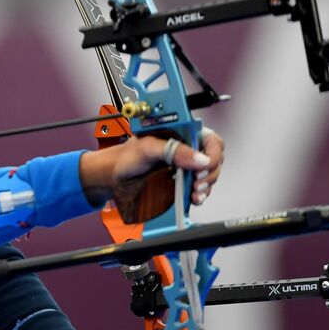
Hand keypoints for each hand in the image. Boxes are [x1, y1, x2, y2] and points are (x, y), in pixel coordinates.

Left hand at [80, 130, 224, 207]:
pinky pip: (200, 186)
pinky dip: (201, 193)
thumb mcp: (147, 148)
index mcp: (181, 132)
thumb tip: (200, 159)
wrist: (115, 176)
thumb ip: (173, 150)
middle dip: (210, 172)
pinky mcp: (183, 179)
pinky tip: (194, 197)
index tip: (204, 166)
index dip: (212, 153)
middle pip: (213, 158)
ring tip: (195, 192)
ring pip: (209, 174)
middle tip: (197, 182)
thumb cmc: (126, 156)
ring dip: (206, 185)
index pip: (210, 139)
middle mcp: (186, 147)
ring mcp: (186, 164)